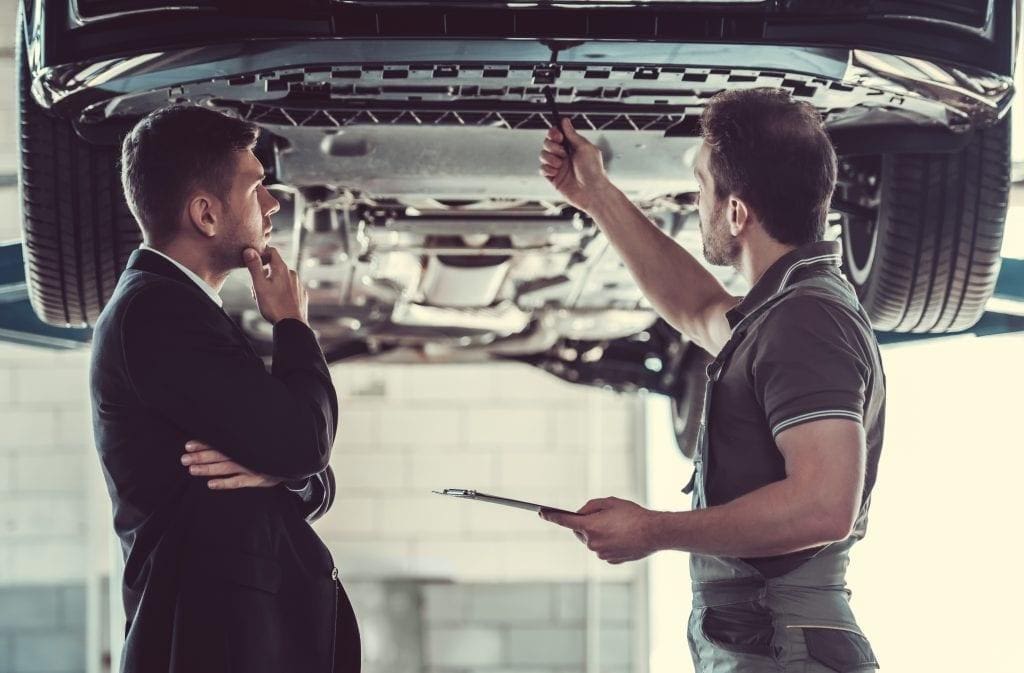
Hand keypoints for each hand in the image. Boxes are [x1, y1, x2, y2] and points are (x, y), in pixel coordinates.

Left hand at [180, 440, 281, 489]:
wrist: (292, 459)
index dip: (204, 444)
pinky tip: (211, 484)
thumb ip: (238, 440)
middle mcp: (245, 455)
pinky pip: (238, 482)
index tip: (188, 445)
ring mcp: (250, 467)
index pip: (219, 443)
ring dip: (208, 469)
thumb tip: (216, 438)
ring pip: (225, 468)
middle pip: (219, 455)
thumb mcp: (256, 441)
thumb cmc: (268, 450)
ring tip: (192, 469)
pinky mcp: (257, 479)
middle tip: (184, 459)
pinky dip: (225, 483)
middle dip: (201, 456)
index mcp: (242, 444)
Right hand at [243, 246, 307, 324]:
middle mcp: (292, 274)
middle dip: (264, 274)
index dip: (262, 253)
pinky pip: (288, 289)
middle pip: (275, 267)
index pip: (272, 251)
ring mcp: (298, 284)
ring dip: (271, 285)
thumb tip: (249, 250)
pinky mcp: (301, 295)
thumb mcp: (259, 285)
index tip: (254, 261)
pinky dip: (280, 292)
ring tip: (264, 299)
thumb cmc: (274, 306)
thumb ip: (254, 267)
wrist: (292, 324)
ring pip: (281, 279)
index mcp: (282, 269)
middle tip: (256, 289)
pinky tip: (275, 303)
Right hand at [539, 118, 610, 212]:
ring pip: (543, 155)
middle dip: (552, 146)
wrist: (592, 192)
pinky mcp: (553, 179)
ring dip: (550, 158)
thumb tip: (564, 121)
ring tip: (560, 165)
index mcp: (572, 147)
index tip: (558, 136)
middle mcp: (564, 156)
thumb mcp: (584, 148)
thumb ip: (572, 134)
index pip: (557, 135)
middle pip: (547, 143)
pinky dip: (547, 169)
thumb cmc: (593, 171)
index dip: (554, 133)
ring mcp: (558, 167)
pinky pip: (542, 169)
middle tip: (562, 152)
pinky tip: (556, 172)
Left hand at [539, 497, 660, 563]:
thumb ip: (591, 506)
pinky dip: (609, 543)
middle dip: (586, 525)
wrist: (654, 533)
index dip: (551, 516)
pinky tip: (623, 537)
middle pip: (580, 532)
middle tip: (603, 518)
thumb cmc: (633, 514)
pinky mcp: (611, 560)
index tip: (541, 512)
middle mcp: (592, 543)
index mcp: (590, 527)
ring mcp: (601, 554)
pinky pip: (604, 550)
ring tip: (619, 527)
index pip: (564, 521)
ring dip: (600, 534)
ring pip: (593, 542)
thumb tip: (580, 514)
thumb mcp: (610, 502)